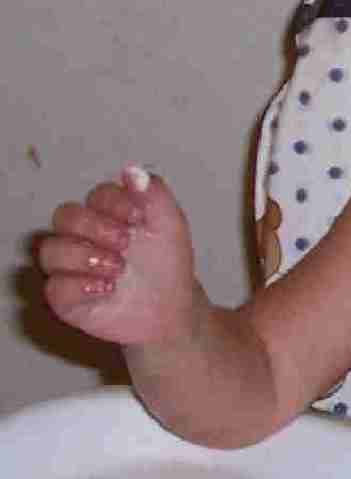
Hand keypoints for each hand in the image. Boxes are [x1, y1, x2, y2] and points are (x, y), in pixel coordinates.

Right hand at [38, 166, 199, 347]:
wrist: (171, 308)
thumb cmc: (167, 265)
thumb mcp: (170, 226)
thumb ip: (154, 194)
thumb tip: (132, 170)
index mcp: (108, 214)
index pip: (98, 194)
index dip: (116, 203)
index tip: (139, 219)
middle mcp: (84, 236)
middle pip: (66, 215)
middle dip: (96, 227)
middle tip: (125, 243)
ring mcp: (71, 266)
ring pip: (51, 249)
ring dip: (86, 257)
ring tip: (118, 270)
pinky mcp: (66, 297)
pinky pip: (54, 286)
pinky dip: (79, 286)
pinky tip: (106, 289)